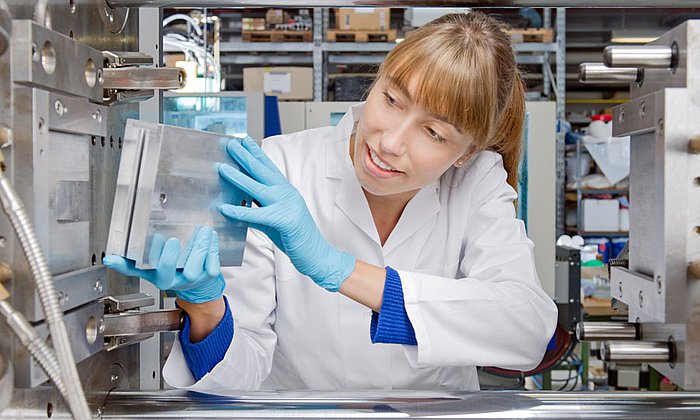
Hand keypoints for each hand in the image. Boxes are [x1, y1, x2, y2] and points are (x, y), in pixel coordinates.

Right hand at [103, 226, 224, 302]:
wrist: (196, 287)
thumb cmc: (171, 273)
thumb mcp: (148, 270)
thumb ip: (129, 264)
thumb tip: (110, 259)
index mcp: (162, 279)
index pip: (160, 269)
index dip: (159, 255)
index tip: (158, 239)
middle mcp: (179, 280)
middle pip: (179, 269)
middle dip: (178, 254)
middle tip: (175, 239)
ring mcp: (196, 277)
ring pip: (198, 264)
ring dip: (199, 246)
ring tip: (200, 231)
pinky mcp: (211, 273)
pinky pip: (213, 262)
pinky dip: (212, 248)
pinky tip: (209, 237)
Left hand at [218, 136, 355, 291]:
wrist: (316, 254)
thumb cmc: (295, 237)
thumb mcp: (275, 217)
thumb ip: (259, 208)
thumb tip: (239, 203)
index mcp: (285, 190)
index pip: (268, 167)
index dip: (255, 152)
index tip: (243, 140)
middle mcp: (286, 193)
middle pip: (262, 171)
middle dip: (244, 156)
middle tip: (229, 143)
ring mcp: (287, 205)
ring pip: (257, 188)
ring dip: (238, 177)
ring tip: (221, 168)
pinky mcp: (284, 221)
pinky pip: (257, 215)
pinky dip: (240, 212)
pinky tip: (225, 208)